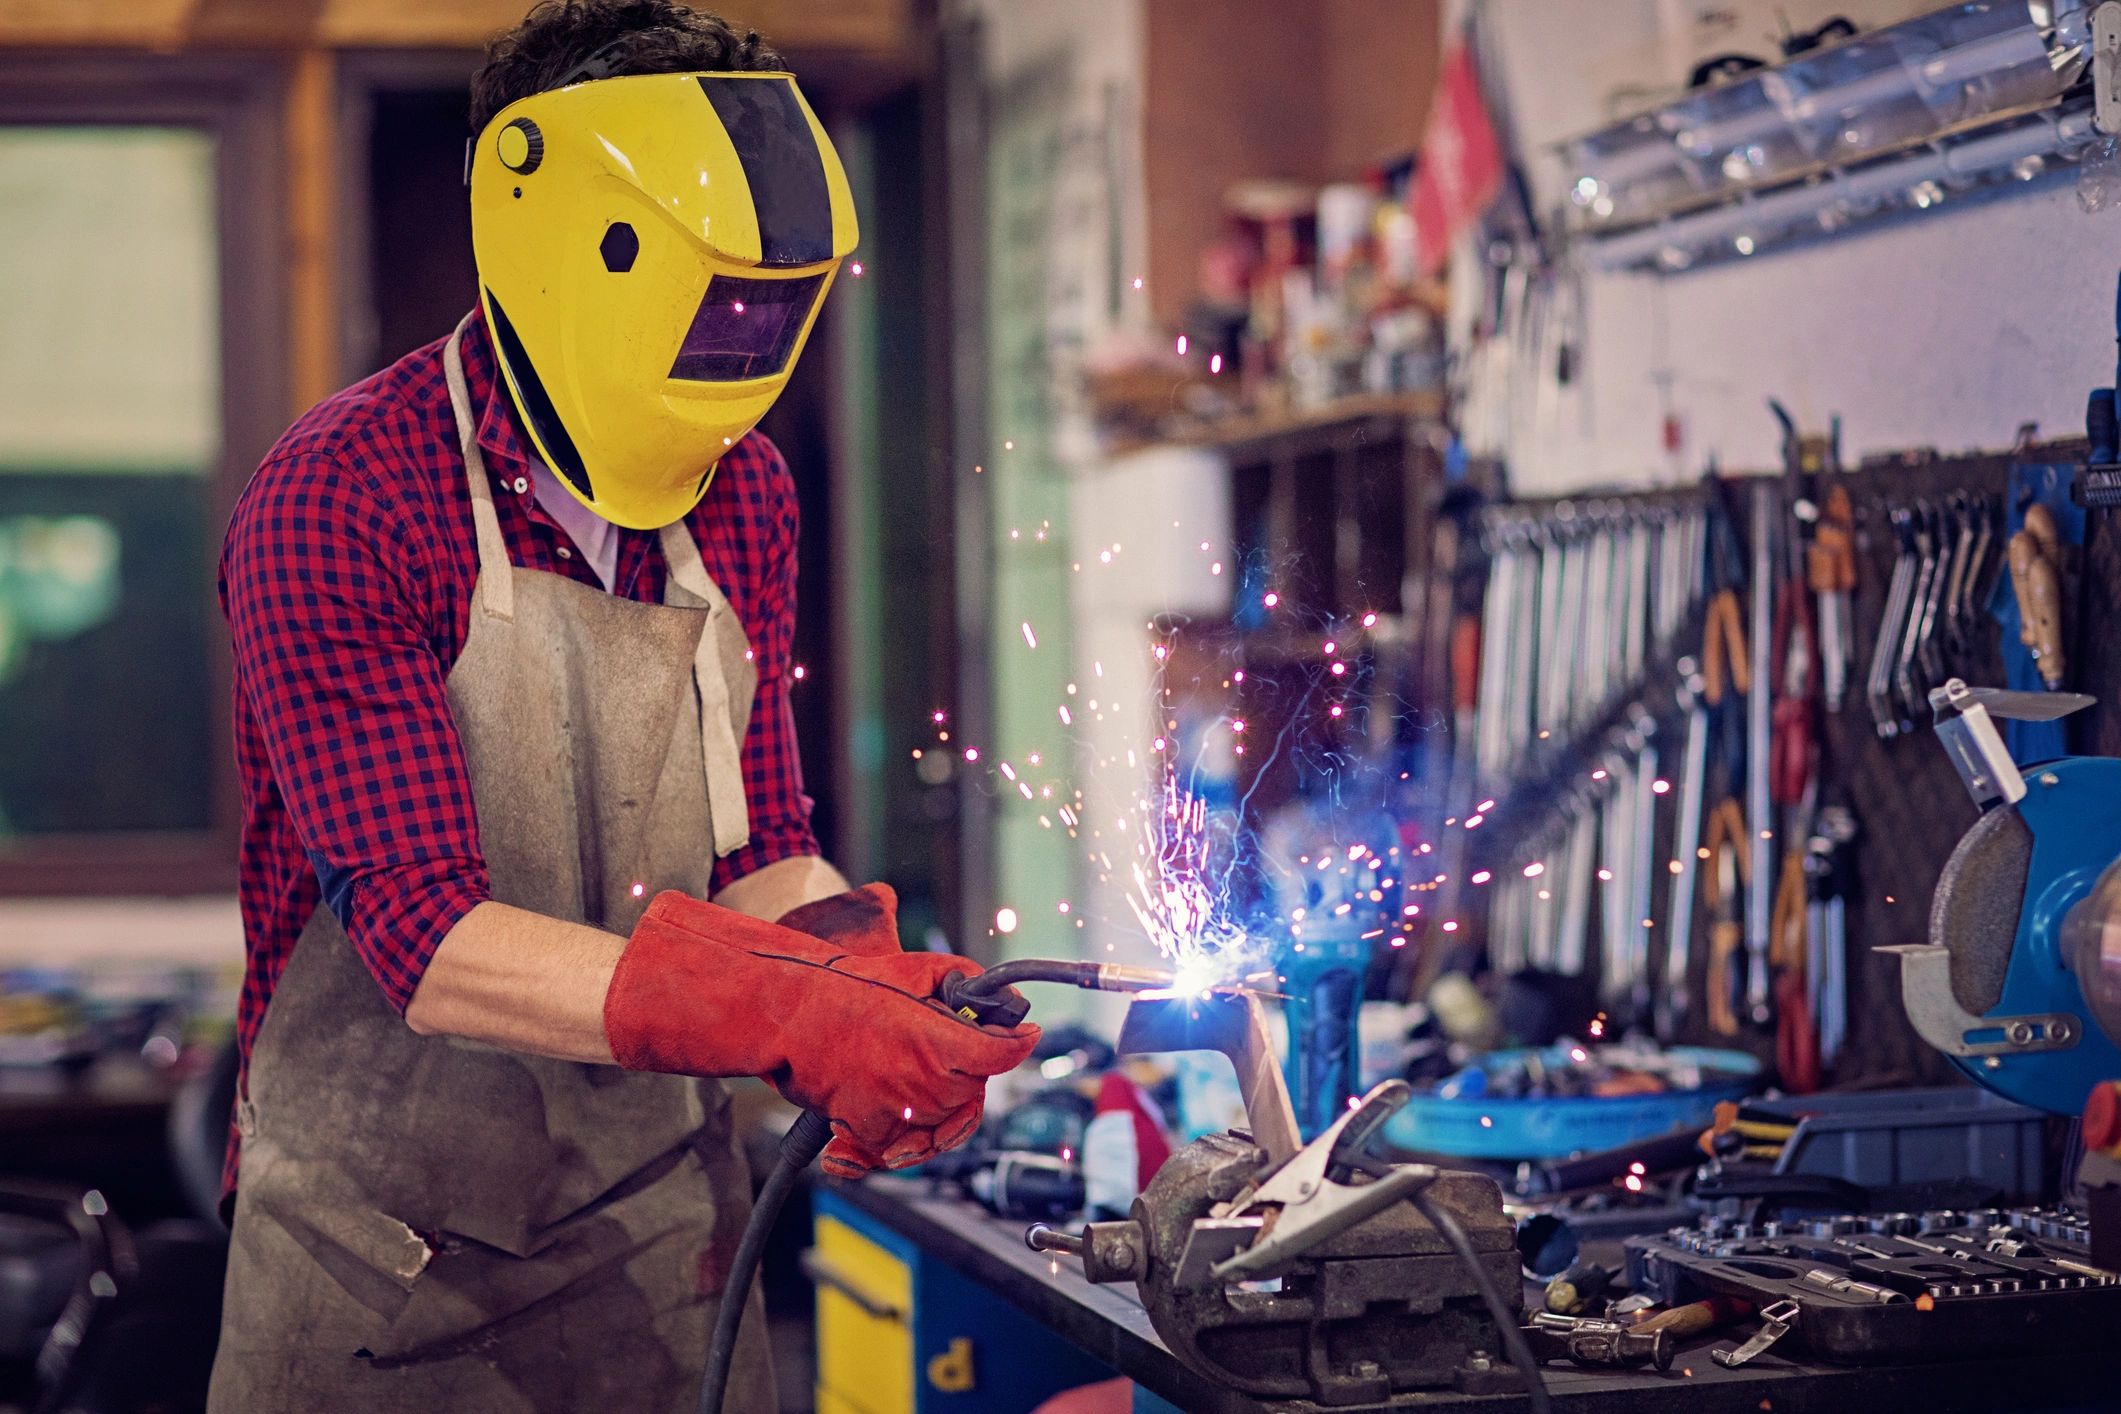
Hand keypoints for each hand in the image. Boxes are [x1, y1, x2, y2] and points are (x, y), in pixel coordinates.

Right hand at [603, 887, 1038, 1177]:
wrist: (788, 1013)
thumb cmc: (846, 987)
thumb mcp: (916, 969)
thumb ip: (964, 983)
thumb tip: (1002, 998)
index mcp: (941, 1045)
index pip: (1002, 1056)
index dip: (1019, 1044)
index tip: (1024, 1036)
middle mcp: (924, 1087)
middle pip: (974, 1097)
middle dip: (971, 1075)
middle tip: (955, 1051)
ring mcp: (895, 1115)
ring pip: (939, 1128)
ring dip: (940, 1109)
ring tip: (926, 1082)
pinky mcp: (865, 1133)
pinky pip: (893, 1153)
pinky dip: (895, 1146)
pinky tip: (898, 1133)